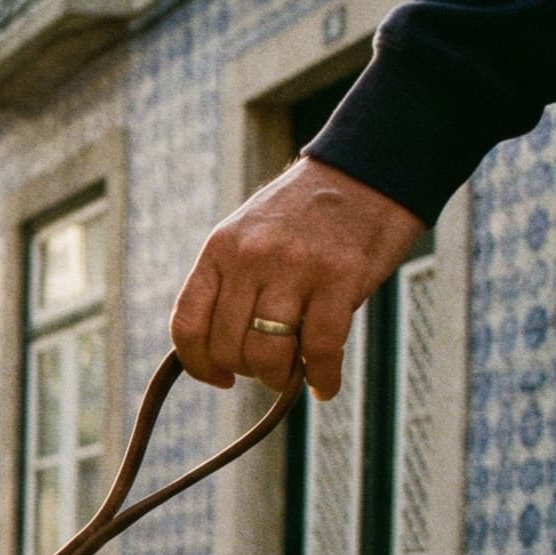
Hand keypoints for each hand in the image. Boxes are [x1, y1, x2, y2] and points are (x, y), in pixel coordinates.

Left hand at [171, 157, 424, 399]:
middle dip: (247, 370)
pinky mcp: (339, 277)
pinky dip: (322, 377)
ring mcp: (293, 266)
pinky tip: (324, 384)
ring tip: (293, 373)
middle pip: (228, 346)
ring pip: (267, 353)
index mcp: (220, 249)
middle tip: (269, 368)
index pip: (187, 323)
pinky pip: (320, 349)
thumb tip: (219, 353)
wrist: (369, 168)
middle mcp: (250, 257)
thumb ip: (231, 283)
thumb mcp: (250, 235)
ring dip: (279, 377)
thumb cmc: (308, 214)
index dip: (198, 364)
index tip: (218, 377)